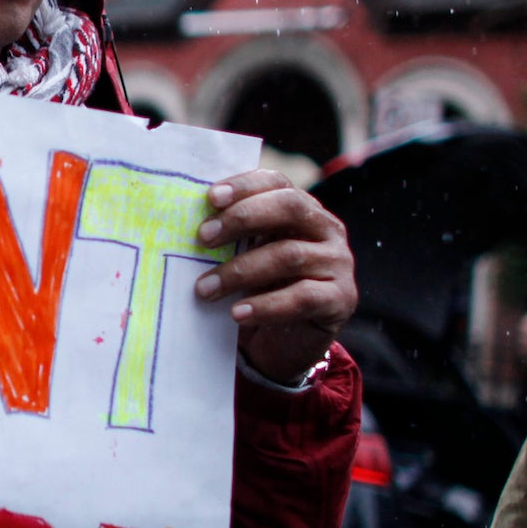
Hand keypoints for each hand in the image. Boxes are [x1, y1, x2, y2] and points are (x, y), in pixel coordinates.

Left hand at [194, 170, 356, 382]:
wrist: (284, 344)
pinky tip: (237, 313)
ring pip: (289, 255)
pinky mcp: (341, 299)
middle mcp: (326, 229)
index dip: (244, 186)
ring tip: (205, 289)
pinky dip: (266, 306)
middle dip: (243, 218)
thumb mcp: (243, 256)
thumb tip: (185, 221)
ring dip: (240, 271)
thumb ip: (229, 236)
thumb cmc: (258, 290)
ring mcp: (338, 263)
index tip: (210, 197)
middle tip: (203, 238)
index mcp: (302, 210)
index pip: (276, 183)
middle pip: (290, 207)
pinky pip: (303, 297)